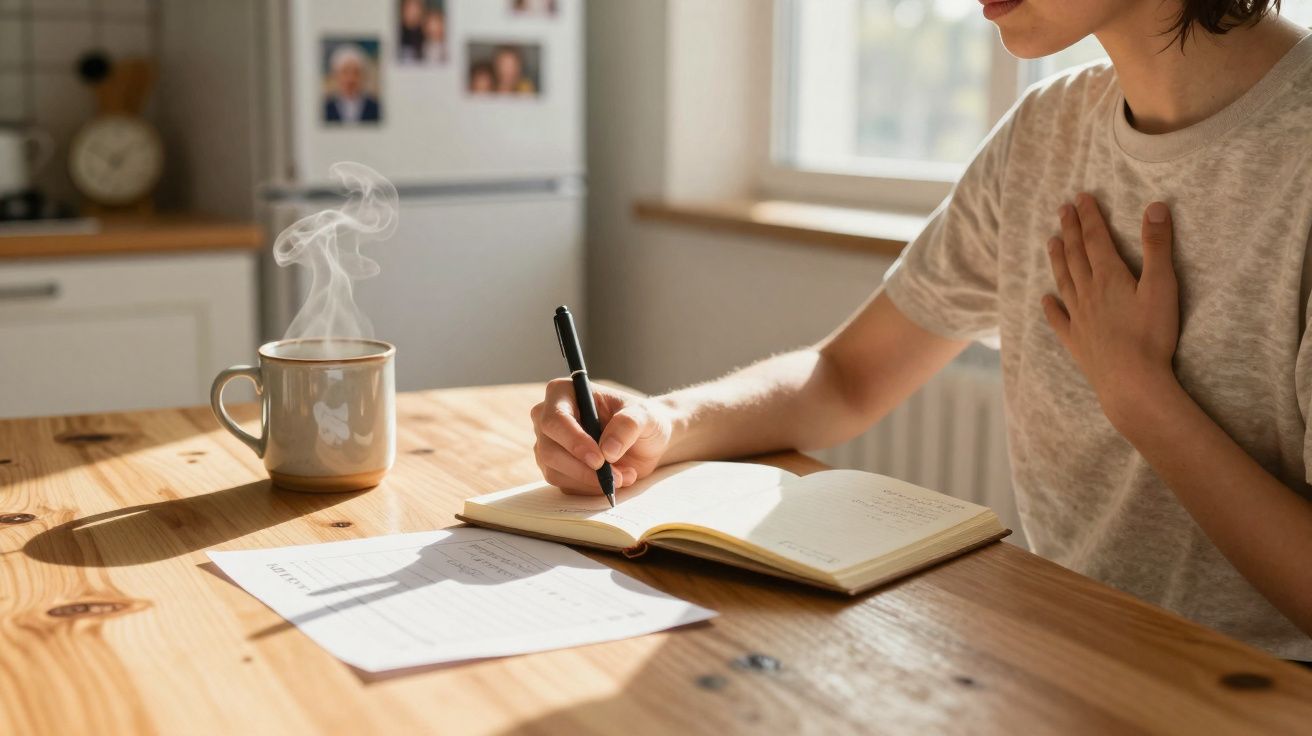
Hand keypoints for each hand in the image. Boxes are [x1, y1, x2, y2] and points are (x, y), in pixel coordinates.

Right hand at [529, 380, 673, 494]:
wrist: (645, 442)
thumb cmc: (641, 420)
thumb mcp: (644, 416)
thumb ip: (628, 425)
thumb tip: (607, 449)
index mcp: (563, 393)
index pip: (555, 419)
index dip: (574, 441)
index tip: (599, 459)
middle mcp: (548, 418)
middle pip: (549, 449)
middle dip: (582, 468)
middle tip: (615, 477)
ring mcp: (548, 444)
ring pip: (555, 471)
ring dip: (592, 481)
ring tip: (624, 475)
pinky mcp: (555, 468)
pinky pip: (565, 485)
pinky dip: (592, 488)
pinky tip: (615, 479)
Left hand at [1041, 193, 1180, 427]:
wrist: (1131, 382)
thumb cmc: (1151, 335)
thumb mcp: (1162, 286)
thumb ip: (1157, 246)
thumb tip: (1155, 207)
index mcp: (1109, 277)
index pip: (1095, 238)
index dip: (1089, 216)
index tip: (1080, 197)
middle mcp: (1088, 293)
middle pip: (1076, 255)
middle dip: (1070, 229)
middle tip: (1062, 209)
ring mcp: (1079, 318)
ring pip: (1064, 281)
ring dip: (1057, 259)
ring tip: (1051, 241)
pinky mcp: (1077, 342)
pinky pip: (1059, 320)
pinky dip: (1051, 308)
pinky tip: (1044, 300)